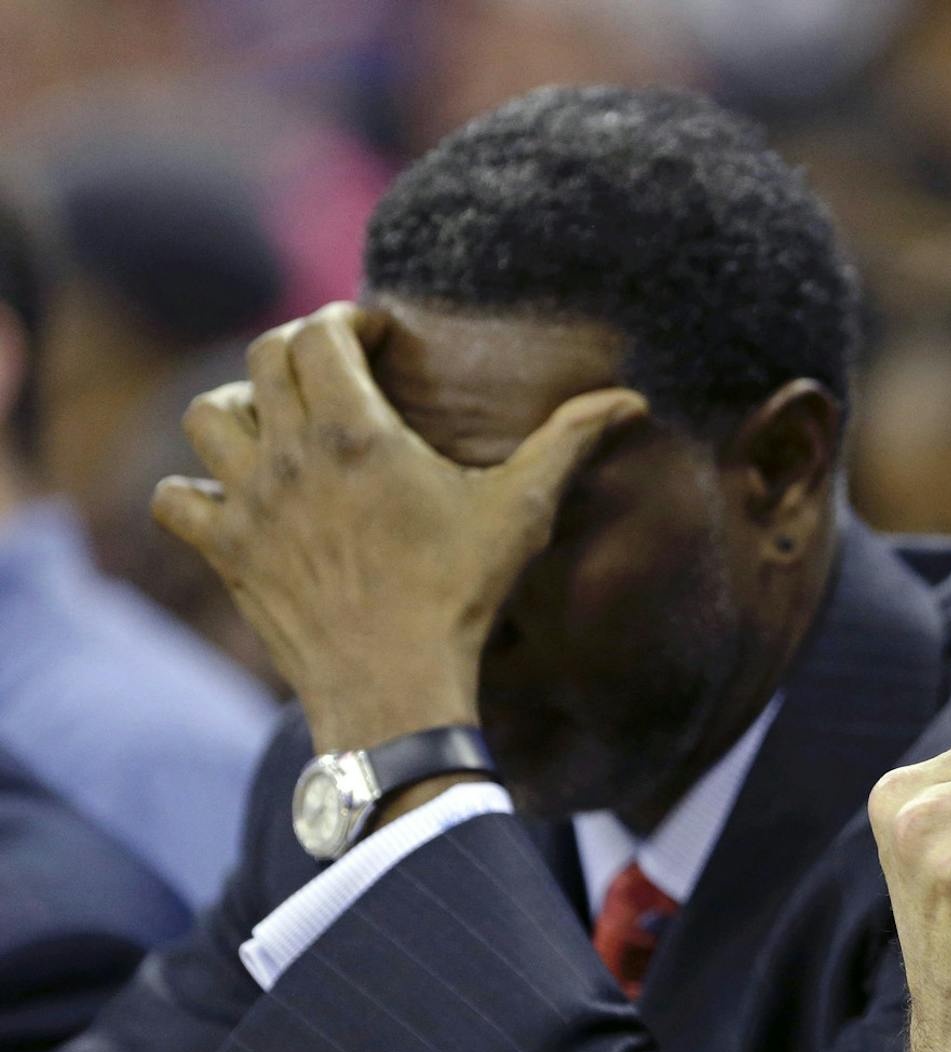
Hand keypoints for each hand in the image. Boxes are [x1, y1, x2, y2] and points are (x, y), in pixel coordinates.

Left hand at [153, 302, 645, 754]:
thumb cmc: (462, 597)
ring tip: (276, 422)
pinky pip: (178, 498)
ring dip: (239, 406)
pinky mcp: (229, 553)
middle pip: (263, 360)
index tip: (376, 336)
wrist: (397, 689)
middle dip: (298, 351)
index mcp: (356, 432)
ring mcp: (250, 505)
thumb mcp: (522, 512)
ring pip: (208, 415)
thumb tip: (630, 400)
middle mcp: (289, 456)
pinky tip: (233, 497)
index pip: (318, 333)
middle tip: (335, 369)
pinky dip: (194, 488)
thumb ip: (569, 443)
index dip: (345, 320)